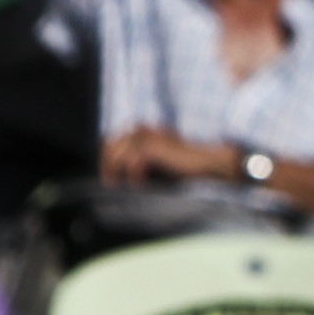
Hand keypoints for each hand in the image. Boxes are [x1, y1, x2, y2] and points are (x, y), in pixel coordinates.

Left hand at [100, 126, 217, 185]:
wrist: (206, 162)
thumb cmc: (184, 166)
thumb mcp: (156, 162)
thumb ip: (138, 162)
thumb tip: (118, 175)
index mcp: (142, 130)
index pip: (112, 141)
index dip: (107, 159)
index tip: (109, 176)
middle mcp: (142, 129)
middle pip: (110, 145)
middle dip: (107, 164)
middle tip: (109, 183)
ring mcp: (147, 136)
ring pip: (119, 154)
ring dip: (116, 171)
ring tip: (117, 185)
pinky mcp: (153, 147)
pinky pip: (132, 162)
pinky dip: (133, 175)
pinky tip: (138, 184)